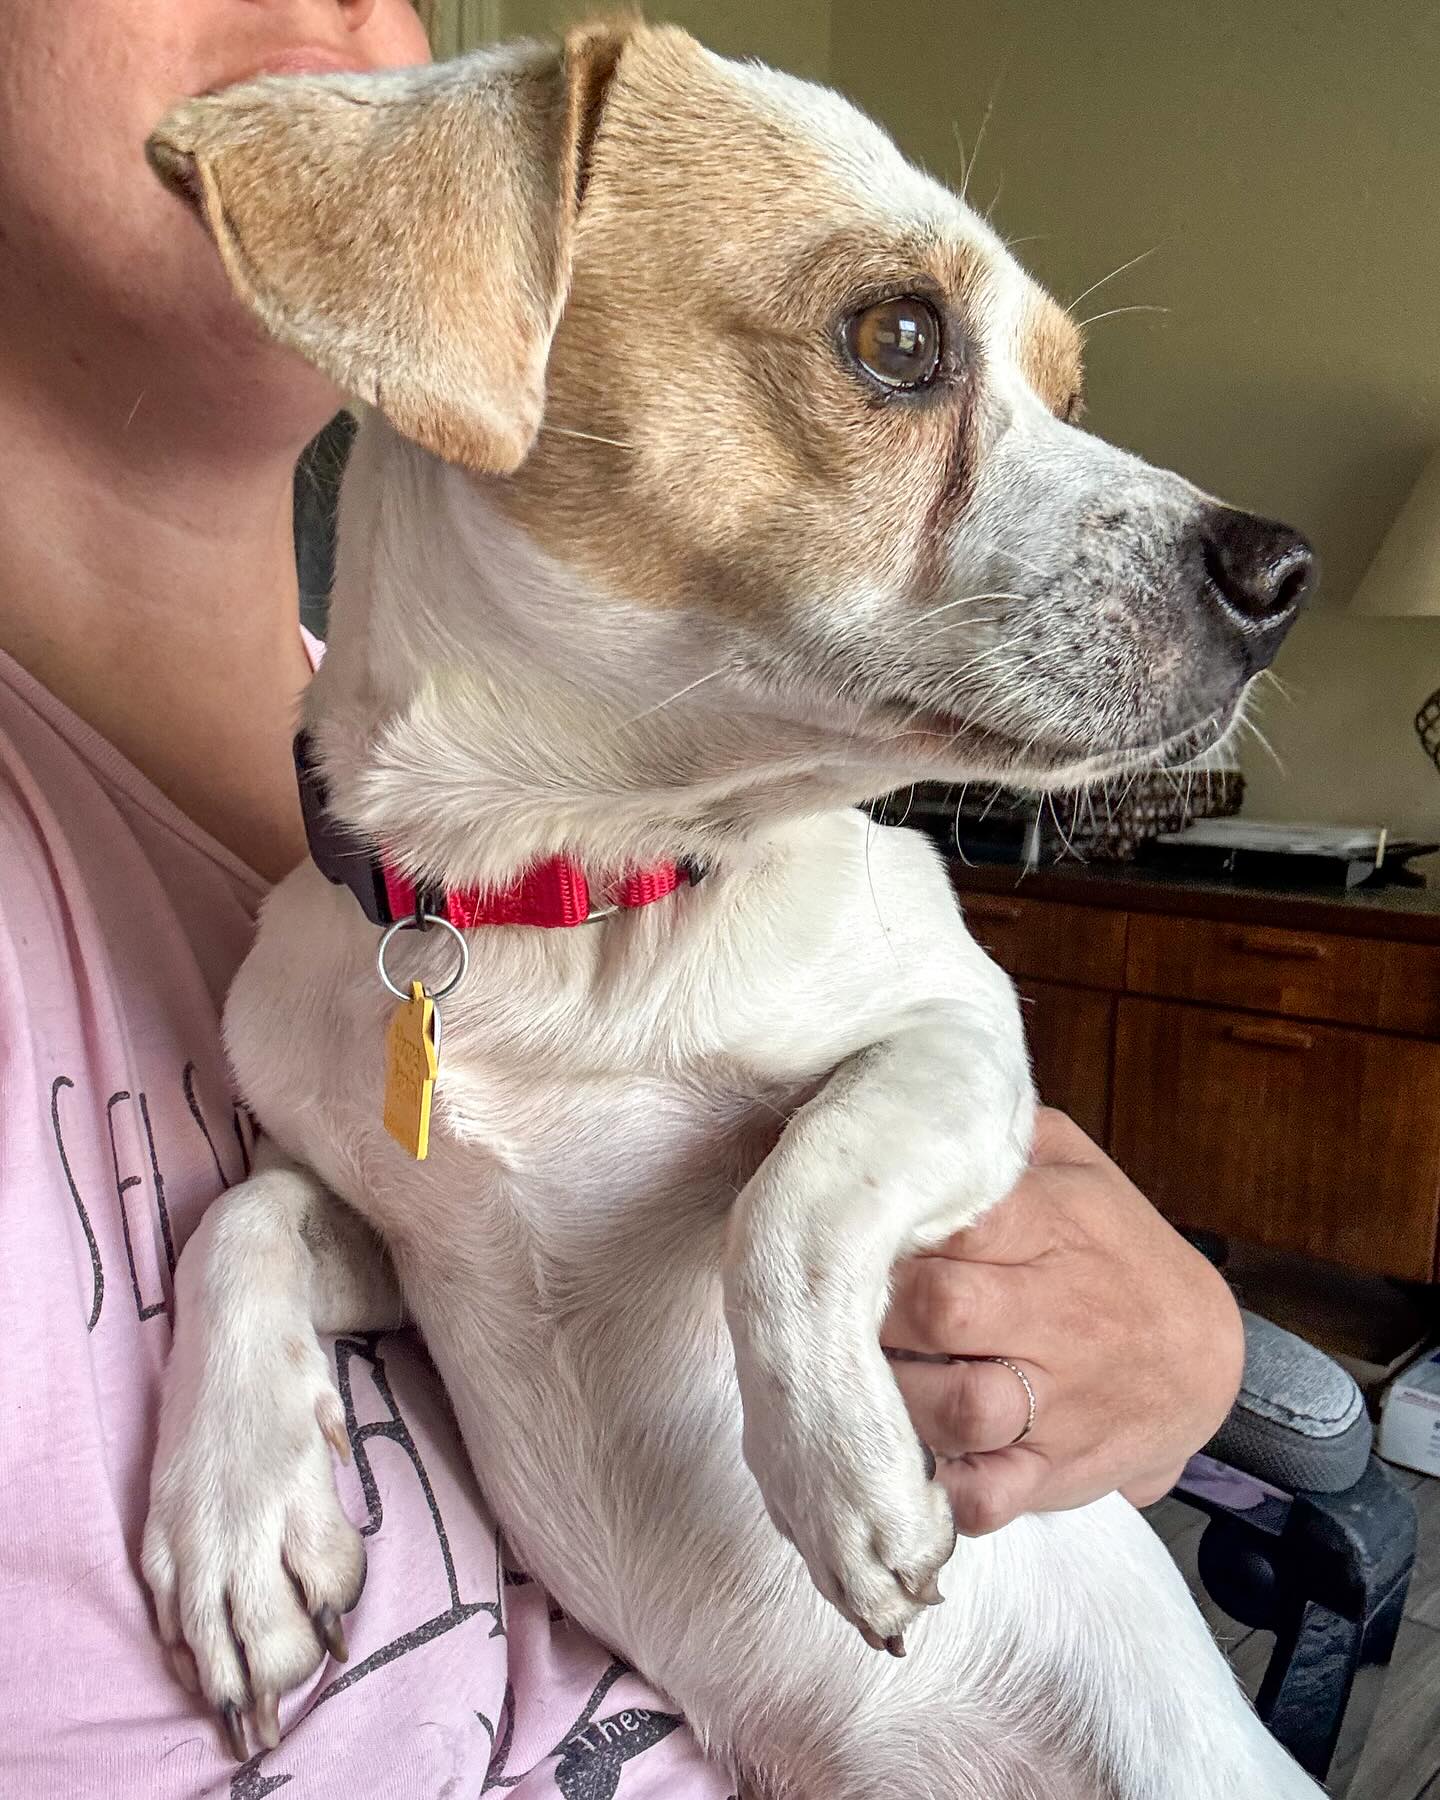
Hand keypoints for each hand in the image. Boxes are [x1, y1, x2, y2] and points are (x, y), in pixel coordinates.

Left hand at [882, 1108, 1243, 1534]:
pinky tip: (913, 1460)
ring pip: (958, 1409)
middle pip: (943, 1309)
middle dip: (881, 1307)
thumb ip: (1002, 1136)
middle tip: (844, 1306)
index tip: (857, 1229)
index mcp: (1055, 1227)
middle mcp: (1057, 1315)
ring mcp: (1057, 1402)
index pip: (961, 1219)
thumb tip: (913, 1102)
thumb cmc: (1114, 1247)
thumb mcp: (1075, 1166)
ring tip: (870, 1377)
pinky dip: (942, 1489)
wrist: (1202, 1358)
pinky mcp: (1052, 1473)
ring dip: (896, 1398)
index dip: (896, 1225)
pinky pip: (988, 1497)